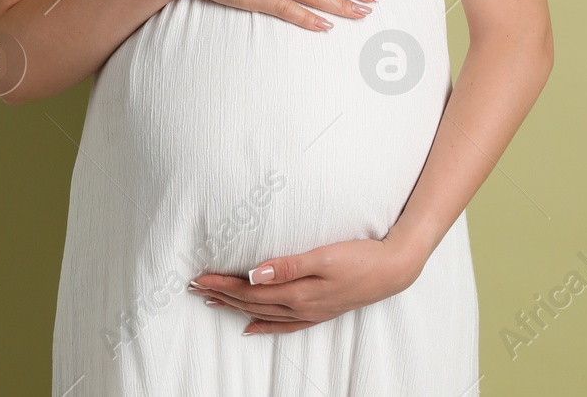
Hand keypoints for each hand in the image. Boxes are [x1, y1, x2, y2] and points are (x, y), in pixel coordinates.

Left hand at [187, 235, 423, 335]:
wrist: (393, 270)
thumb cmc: (360, 258)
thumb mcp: (323, 257)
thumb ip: (287, 266)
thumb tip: (254, 273)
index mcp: (296, 293)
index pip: (249, 290)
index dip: (221, 284)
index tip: (197, 277)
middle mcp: (299, 307)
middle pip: (250, 303)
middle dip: (221, 295)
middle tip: (193, 287)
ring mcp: (309, 312)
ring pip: (262, 314)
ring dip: (235, 308)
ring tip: (212, 302)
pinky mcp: (319, 312)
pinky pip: (284, 325)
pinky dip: (264, 326)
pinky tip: (250, 328)